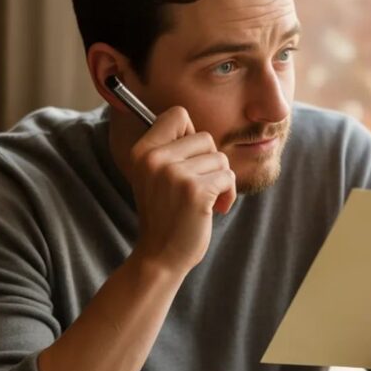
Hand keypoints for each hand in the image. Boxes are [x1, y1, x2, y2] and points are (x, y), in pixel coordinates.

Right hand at [130, 106, 236, 275]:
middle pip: (205, 137)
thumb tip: (193, 126)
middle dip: (210, 162)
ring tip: (205, 200)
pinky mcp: (196, 191)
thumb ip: (169, 150)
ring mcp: (175, 174)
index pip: (177, 114)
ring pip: (220, 158)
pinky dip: (228, 194)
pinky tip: (215, 209)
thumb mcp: (154, 176)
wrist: (161, 255)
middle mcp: (155, 159)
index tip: (188, 158)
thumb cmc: (166, 215)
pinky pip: (228, 177)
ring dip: (220, 181)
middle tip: (199, 185)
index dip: (190, 134)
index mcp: (142, 151)